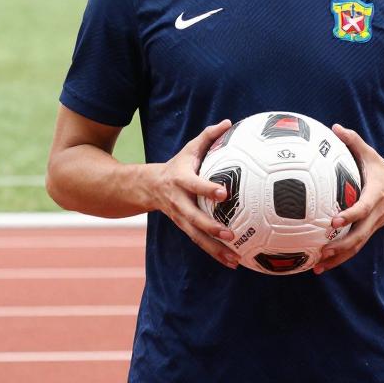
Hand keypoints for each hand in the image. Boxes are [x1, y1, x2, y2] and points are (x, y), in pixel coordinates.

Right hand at [149, 119, 240, 269]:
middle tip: (230, 234)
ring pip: (197, 236)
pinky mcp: (184, 228)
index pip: (195, 185)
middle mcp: (179, 202)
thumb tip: (229, 123)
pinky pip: (200, 243)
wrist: (148, 186)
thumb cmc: (178, 165)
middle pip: (194, 217)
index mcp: (181, 180)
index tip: (224, 193)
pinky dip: (215, 253)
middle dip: (211, 227)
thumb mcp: (190, 148)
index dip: (207, 189)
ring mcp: (180, 218)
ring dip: (215, 249)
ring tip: (234, 258)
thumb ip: (209, 136)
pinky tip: (232, 262)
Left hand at [313, 123, 383, 274]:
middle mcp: (374, 215)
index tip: (334, 220)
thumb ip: (353, 141)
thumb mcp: (371, 154)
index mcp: (375, 196)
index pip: (362, 208)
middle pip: (359, 236)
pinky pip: (354, 248)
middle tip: (321, 250)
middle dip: (340, 246)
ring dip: (338, 258)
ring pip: (356, 247)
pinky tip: (321, 265)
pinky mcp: (369, 232)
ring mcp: (372, 226)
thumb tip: (334, 127)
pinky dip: (339, 258)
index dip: (350, 215)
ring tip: (317, 266)